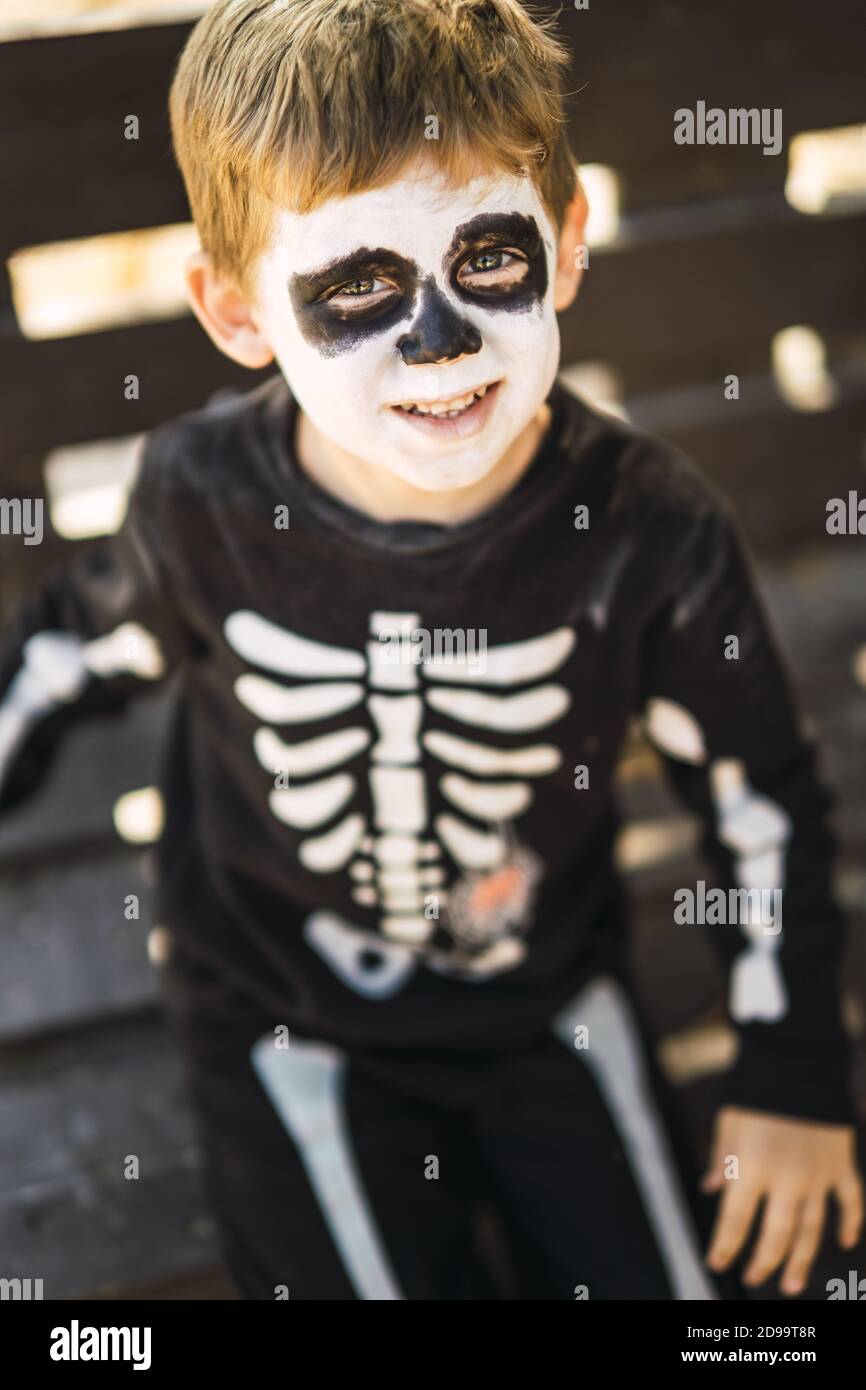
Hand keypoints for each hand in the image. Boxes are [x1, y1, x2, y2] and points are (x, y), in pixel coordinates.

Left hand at [701, 1105, 862, 1295]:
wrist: (797, 1057)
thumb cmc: (755, 1087)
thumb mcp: (728, 1120)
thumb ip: (721, 1157)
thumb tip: (711, 1188)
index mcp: (751, 1167)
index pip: (735, 1221)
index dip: (724, 1246)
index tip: (716, 1263)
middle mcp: (786, 1179)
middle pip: (775, 1235)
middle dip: (763, 1262)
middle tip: (754, 1279)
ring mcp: (818, 1175)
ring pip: (812, 1230)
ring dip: (802, 1260)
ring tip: (791, 1284)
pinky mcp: (841, 1164)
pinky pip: (850, 1202)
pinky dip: (850, 1223)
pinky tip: (845, 1242)